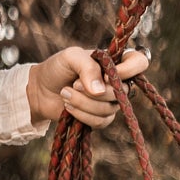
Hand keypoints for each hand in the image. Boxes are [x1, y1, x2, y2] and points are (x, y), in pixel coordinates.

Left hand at [25, 45, 150, 127]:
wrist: (39, 90)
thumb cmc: (57, 68)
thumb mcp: (70, 57)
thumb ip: (86, 67)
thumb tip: (99, 91)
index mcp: (114, 61)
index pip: (139, 62)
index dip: (128, 70)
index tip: (105, 74)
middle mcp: (116, 81)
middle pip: (122, 91)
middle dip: (94, 91)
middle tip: (73, 84)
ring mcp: (110, 101)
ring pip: (109, 109)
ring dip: (83, 103)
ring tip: (65, 93)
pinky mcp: (100, 118)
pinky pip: (100, 122)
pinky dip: (82, 115)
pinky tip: (68, 106)